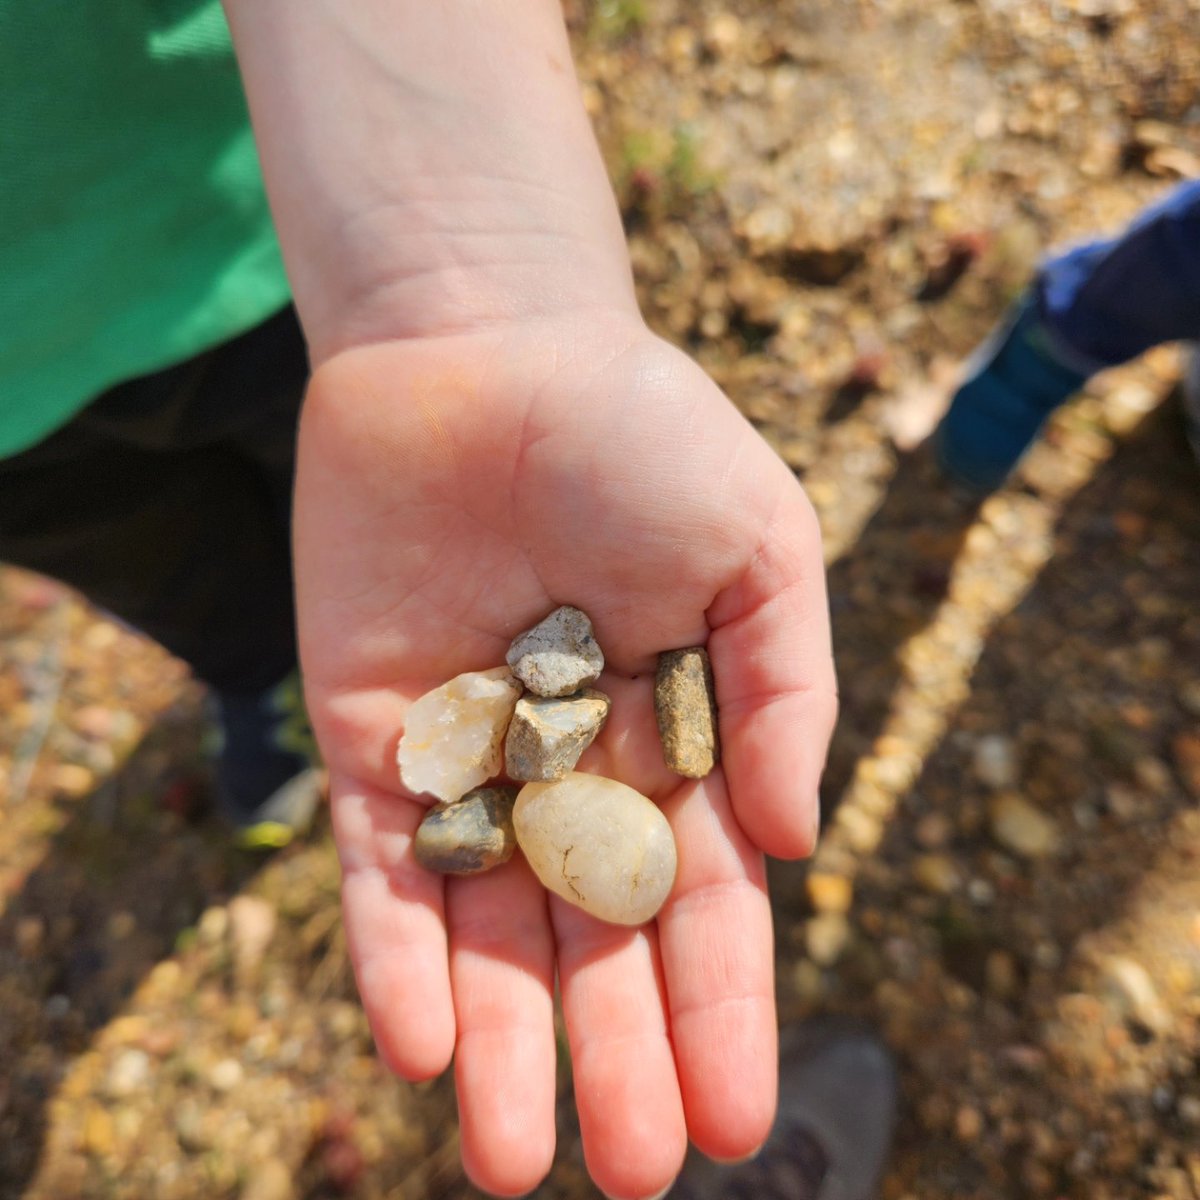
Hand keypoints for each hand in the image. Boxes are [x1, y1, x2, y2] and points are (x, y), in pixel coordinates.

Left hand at [293, 309, 835, 1198]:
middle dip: (613, 1052)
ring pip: (482, 930)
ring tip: (513, 1158)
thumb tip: (791, 845)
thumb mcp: (763, 548)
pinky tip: (419, 1045)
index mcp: (675, 736)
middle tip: (623, 1172)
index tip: (732, 1119)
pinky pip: (382, 864)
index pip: (700, 900)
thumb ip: (789, 695)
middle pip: (593, 939)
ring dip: (500, 1040)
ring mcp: (468, 760)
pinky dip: (396, 953)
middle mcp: (571, 768)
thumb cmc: (640, 432)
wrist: (483, 343)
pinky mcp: (371, 735)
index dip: (720, 1007)